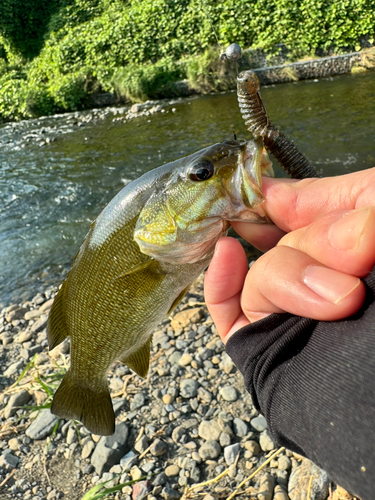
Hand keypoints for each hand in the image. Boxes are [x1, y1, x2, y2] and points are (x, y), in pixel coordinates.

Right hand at [204, 168, 374, 343]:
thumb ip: (330, 199)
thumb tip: (269, 191)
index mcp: (344, 253)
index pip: (293, 216)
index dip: (274, 199)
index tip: (270, 190)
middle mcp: (318, 281)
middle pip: (281, 245)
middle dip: (314, 243)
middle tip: (362, 247)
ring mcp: (293, 317)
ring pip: (262, 278)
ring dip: (295, 276)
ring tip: (346, 296)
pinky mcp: (269, 350)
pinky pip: (228, 313)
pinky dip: (219, 284)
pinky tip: (226, 254)